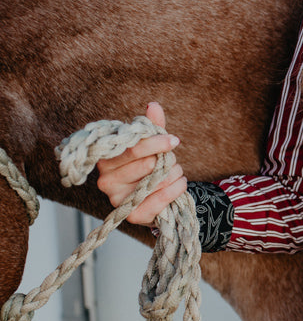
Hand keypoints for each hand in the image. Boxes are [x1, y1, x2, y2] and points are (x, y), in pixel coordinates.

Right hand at [96, 101, 187, 226]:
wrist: (155, 198)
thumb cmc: (149, 168)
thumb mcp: (152, 146)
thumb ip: (153, 127)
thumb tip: (153, 105)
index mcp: (106, 158)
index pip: (133, 147)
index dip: (156, 142)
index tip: (174, 140)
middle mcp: (105, 179)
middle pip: (146, 164)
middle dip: (167, 160)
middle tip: (172, 161)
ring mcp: (116, 199)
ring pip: (156, 180)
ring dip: (175, 174)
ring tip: (175, 173)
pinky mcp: (131, 215)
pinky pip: (161, 198)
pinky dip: (177, 189)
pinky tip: (180, 184)